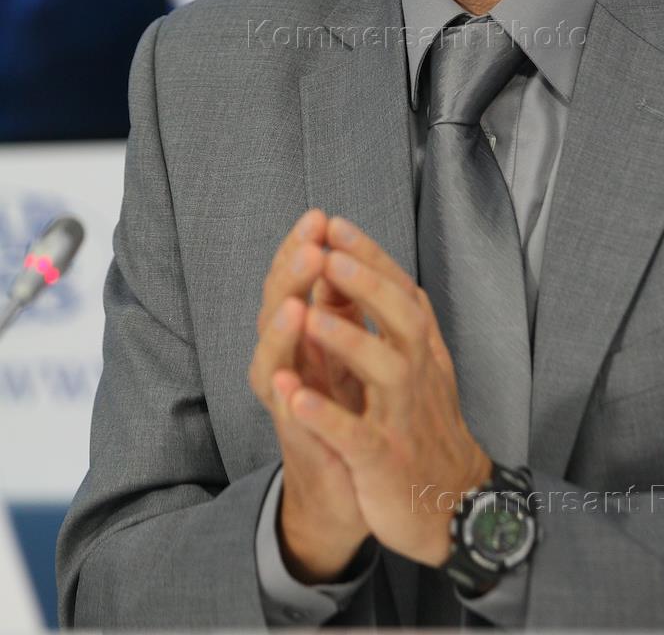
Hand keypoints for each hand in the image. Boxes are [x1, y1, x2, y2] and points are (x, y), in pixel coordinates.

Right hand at [248, 209, 367, 581]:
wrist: (347, 489)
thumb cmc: (348, 411)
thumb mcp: (349, 348)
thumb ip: (342, 305)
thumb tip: (344, 251)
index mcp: (305, 336)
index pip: (296, 282)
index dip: (301, 250)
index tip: (319, 216)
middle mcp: (287, 363)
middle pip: (276, 309)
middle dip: (291, 276)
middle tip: (309, 244)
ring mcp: (287, 402)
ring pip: (271, 361)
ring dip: (281, 332)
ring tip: (296, 304)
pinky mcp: (298, 443)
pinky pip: (285, 419)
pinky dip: (284, 399)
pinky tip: (284, 382)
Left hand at [279, 215, 492, 566]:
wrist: (454, 507)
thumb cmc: (428, 429)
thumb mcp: (424, 370)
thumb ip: (406, 325)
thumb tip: (396, 276)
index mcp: (420, 352)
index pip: (400, 292)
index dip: (370, 257)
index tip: (335, 222)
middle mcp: (417, 376)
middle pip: (401, 319)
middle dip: (365, 283)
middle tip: (329, 249)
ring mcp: (402, 418)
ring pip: (384, 371)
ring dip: (347, 340)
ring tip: (310, 312)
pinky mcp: (385, 462)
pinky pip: (356, 437)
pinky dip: (328, 417)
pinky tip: (296, 396)